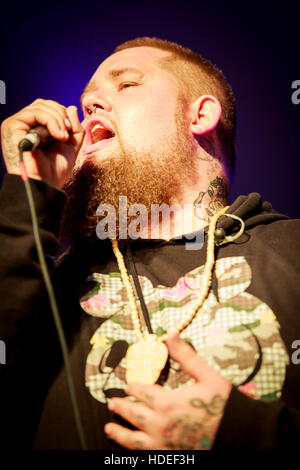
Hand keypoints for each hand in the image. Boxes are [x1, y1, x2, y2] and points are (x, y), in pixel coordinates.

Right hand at [0, 99, 84, 188]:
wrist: (45, 185)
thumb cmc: (54, 171)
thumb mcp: (70, 147)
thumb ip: (74, 128)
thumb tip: (71, 108)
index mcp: (34, 129)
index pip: (48, 109)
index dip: (62, 114)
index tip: (71, 131)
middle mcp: (24, 125)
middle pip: (44, 104)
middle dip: (61, 115)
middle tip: (67, 134)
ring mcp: (16, 125)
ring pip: (40, 106)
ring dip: (58, 119)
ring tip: (62, 137)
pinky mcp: (12, 126)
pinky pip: (35, 112)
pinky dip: (51, 121)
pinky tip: (57, 136)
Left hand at [104, 333, 231, 449]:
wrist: (238, 435)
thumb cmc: (224, 406)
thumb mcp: (207, 376)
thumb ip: (186, 356)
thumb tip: (170, 335)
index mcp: (168, 404)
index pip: (142, 393)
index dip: (133, 388)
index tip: (128, 386)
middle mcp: (161, 426)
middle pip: (133, 415)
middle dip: (121, 407)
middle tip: (113, 403)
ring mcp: (163, 445)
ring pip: (133, 440)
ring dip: (118, 433)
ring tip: (109, 428)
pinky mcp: (169, 457)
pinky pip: (144, 456)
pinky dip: (132, 451)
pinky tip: (128, 449)